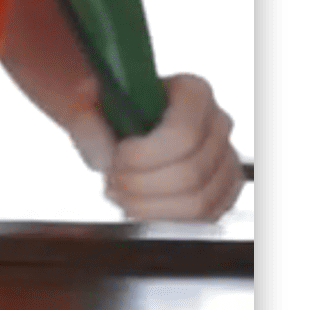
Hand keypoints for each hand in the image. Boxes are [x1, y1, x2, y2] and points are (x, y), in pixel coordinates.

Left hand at [66, 74, 243, 221]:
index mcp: (192, 92)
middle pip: (190, 173)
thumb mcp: (85, 98)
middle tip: (112, 178)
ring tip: (120, 192)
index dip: (144, 155)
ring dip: (149, 205)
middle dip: (140, 184)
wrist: (116, 121)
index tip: (117, 156)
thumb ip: (85, 118)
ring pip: (198, 202)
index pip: (183, 135)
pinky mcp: (220, 191)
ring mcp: (223, 159)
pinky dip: (162, 216)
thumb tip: (104, 154)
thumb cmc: (106, 106)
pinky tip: (136, 203)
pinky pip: (201, 217)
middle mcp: (217, 124)